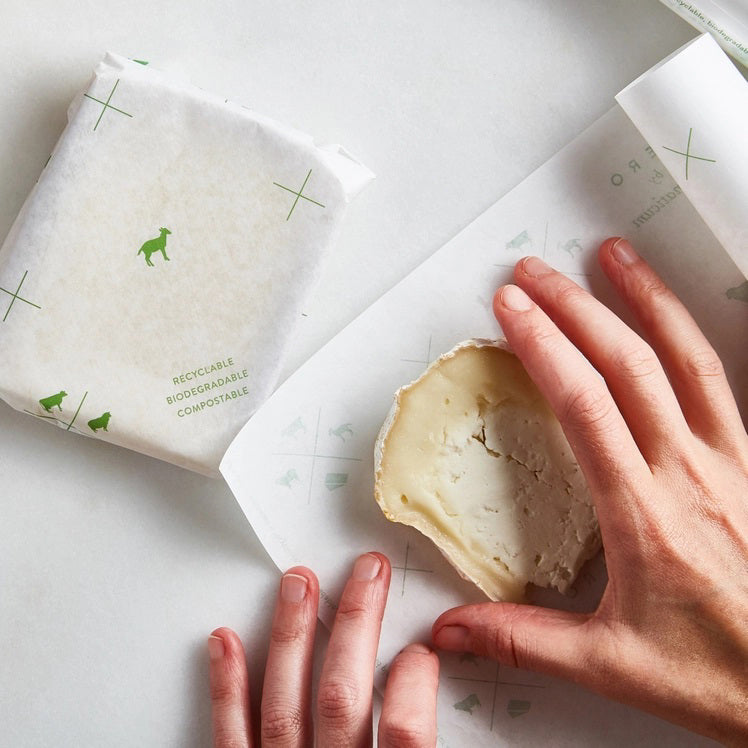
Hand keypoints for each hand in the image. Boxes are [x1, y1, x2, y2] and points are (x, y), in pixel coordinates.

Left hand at [208, 553, 438, 746]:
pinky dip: (226, 688)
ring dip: (291, 635)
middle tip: (368, 572)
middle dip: (357, 625)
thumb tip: (427, 688)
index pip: (406, 733)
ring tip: (298, 582)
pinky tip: (225, 642)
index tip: (419, 650)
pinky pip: (229, 737)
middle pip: (343, 697)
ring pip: (284, 706)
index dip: (415, 684)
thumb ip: (415, 745)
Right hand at [432, 237, 747, 743]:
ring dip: (644, 299)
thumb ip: (522, 642)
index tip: (509, 306)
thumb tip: (448, 632)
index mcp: (644, 515)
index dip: (543, 346)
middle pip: (626, 365)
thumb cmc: (716, 673)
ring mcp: (729, 461)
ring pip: (686, 359)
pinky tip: (673, 316)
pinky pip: (720, 381)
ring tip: (612, 255)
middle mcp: (689, 474)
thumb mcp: (609, 664)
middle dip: (573, 307)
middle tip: (533, 271)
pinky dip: (692, 335)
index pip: (584, 407)